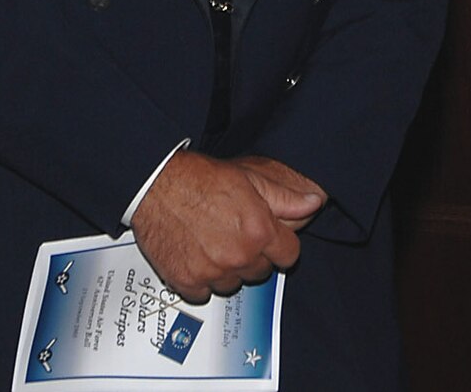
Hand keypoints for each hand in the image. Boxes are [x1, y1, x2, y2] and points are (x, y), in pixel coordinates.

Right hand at [130, 151, 324, 301]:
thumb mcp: (249, 177)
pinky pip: (204, 293)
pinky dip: (202, 278)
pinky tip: (195, 253)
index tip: (266, 235)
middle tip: (233, 231)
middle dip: (253, 255)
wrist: (154, 184)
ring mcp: (212, 272)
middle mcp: (239, 256)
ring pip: (234, 284)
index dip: (279, 243)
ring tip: (212, 240)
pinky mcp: (188, 282)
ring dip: (228, 269)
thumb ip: (286, 196)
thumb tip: (315, 203)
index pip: (289, 256)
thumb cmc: (199, 177)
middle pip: (261, 271)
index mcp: (259, 231)